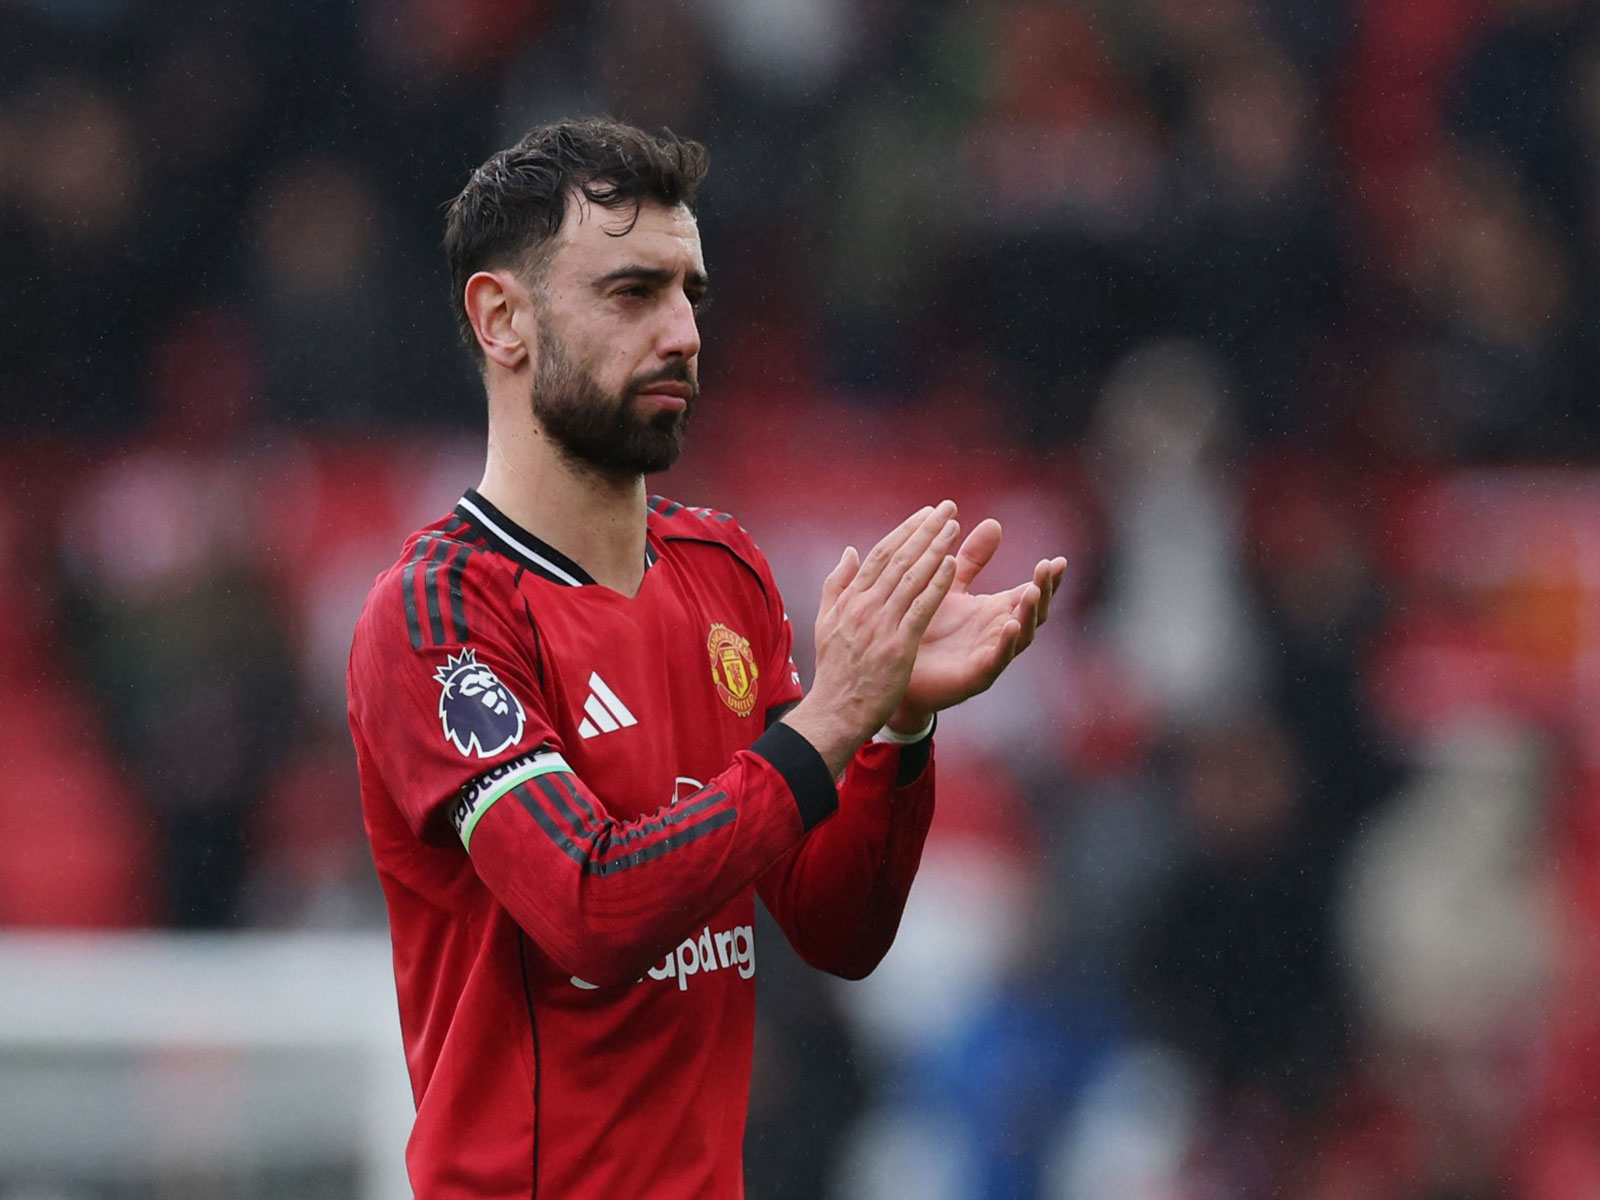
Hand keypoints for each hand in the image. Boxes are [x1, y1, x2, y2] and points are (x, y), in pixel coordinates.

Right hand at [783, 503, 960, 775]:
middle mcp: (864, 606)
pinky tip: (953, 565)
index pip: (881, 555)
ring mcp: (881, 625)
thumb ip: (837, 584)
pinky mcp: (898, 645)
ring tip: (955, 527)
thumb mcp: (826, 622)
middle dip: (926, 530)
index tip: (926, 513)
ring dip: (935, 549)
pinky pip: (921, 608)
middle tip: (948, 508)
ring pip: (912, 578)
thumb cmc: (836, 670)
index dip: (906, 530)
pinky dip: (937, 584)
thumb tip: (849, 551)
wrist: (837, 710)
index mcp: (850, 599)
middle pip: (899, 559)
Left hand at [887, 518, 1066, 733]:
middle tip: (1048, 569)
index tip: (1059, 560)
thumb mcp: (949, 586)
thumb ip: (972, 559)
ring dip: (1029, 614)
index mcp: (995, 611)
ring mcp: (990, 655)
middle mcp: (998, 632)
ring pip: (1022, 636)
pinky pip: (997, 660)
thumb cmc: (924, 626)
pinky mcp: (976, 675)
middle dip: (1044, 590)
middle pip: (1033, 612)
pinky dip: (1006, 644)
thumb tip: (994, 522)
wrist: (895, 666)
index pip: (1030, 592)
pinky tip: (1010, 626)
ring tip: (1032, 591)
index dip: (1047, 579)